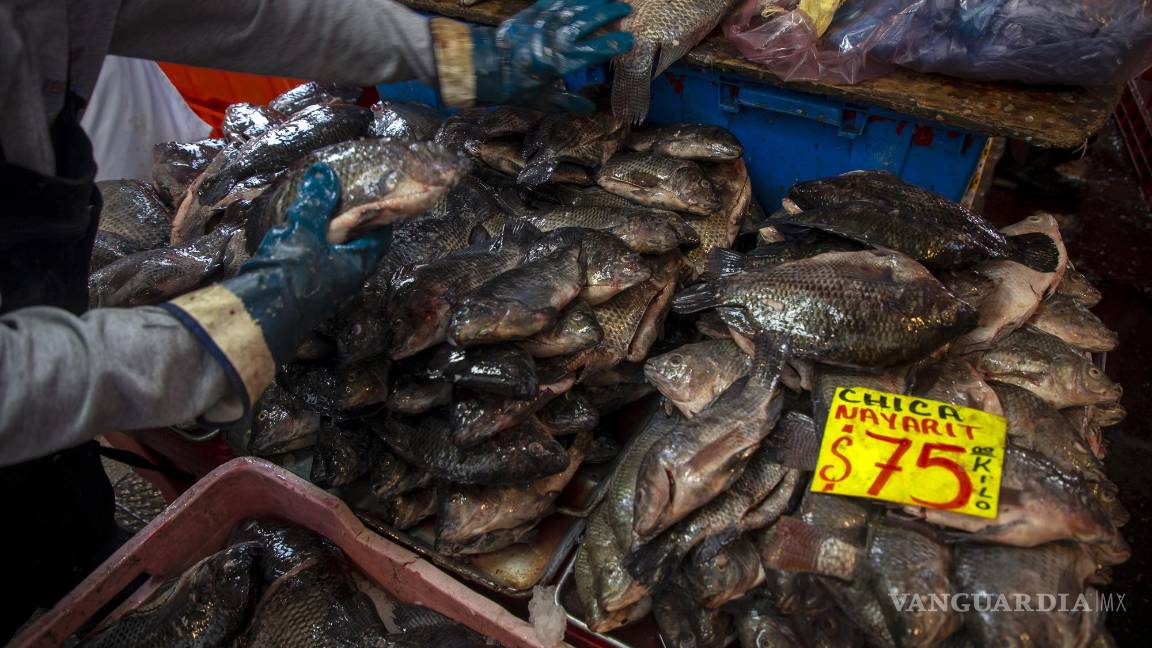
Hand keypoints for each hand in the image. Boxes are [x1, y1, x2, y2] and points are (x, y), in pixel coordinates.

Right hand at [227, 163, 390, 362]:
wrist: (256, 317)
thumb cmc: (291, 275)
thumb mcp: (304, 231)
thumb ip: (316, 203)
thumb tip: (325, 173)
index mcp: (356, 265)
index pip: (378, 236)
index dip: (378, 215)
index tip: (373, 195)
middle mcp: (344, 277)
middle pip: (354, 243)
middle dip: (348, 221)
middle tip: (342, 196)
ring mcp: (322, 284)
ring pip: (328, 250)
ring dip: (322, 231)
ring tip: (316, 208)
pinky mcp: (300, 286)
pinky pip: (307, 259)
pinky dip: (303, 243)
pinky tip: (290, 231)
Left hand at [472, 0, 633, 110]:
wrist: (484, 64)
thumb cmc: (514, 86)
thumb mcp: (542, 100)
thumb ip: (568, 103)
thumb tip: (590, 108)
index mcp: (563, 60)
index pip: (598, 49)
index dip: (616, 44)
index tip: (630, 40)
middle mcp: (558, 36)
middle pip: (592, 19)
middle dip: (612, 12)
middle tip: (627, 9)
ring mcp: (546, 19)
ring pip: (579, 4)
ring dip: (598, 1)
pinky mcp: (535, 10)